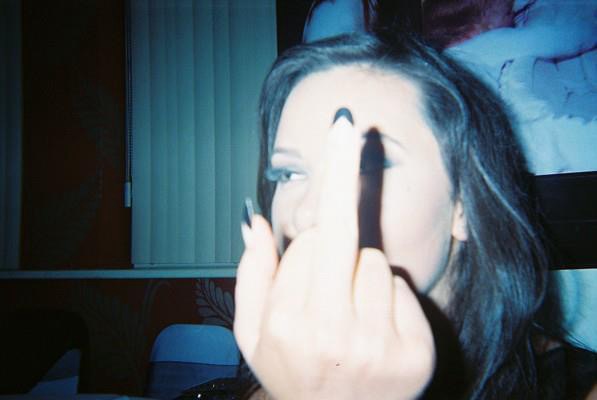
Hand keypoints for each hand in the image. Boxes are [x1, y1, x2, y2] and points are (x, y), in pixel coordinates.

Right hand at [234, 116, 434, 399]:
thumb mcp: (250, 332)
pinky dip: (387, 300)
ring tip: (349, 312)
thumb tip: (252, 219)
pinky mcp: (415, 354)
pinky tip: (375, 330)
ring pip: (376, 263)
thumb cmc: (289, 369)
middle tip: (345, 136)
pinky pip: (401, 289)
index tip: (342, 125)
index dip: (309, 236)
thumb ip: (251, 274)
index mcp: (288, 323)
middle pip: (345, 239)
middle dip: (338, 220)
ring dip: (361, 274)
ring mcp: (378, 346)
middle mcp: (333, 334)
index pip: (309, 241)